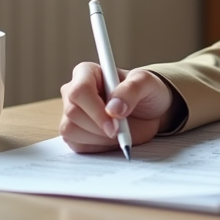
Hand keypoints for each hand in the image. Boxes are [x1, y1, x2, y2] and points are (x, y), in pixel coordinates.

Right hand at [59, 63, 176, 152]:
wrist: (148, 112)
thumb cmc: (146, 92)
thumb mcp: (147, 83)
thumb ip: (131, 90)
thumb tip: (113, 109)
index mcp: (87, 72)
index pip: (80, 90)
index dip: (95, 109)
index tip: (115, 124)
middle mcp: (73, 91)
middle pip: (73, 112)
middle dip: (99, 126)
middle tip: (120, 130)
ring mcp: (70, 113)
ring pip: (70, 130)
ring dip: (98, 137)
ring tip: (118, 131)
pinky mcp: (73, 133)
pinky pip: (75, 144)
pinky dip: (96, 146)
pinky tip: (110, 138)